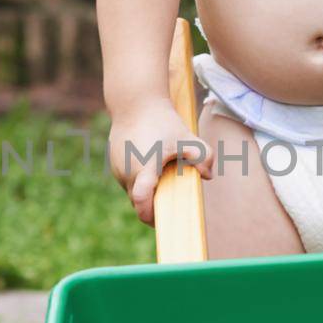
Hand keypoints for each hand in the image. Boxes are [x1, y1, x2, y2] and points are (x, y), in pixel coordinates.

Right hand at [108, 97, 213, 226]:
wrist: (135, 102)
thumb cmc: (162, 120)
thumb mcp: (186, 136)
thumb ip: (203, 155)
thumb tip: (208, 175)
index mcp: (143, 169)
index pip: (141, 202)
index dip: (150, 216)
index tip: (162, 220)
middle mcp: (126, 172)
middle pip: (138, 201)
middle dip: (153, 204)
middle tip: (172, 199)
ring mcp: (117, 168)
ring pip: (132, 191)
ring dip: (147, 191)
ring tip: (163, 177)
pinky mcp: (114, 163)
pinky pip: (128, 180)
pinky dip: (140, 180)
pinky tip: (153, 167)